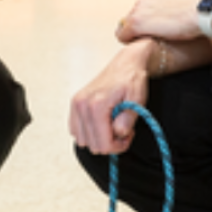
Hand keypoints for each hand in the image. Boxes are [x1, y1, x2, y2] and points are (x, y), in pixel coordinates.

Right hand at [69, 38, 153, 154]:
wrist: (125, 64)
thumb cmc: (131, 80)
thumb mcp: (137, 100)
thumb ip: (128, 119)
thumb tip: (119, 133)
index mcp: (96, 104)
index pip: (102, 144)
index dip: (118, 146)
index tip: (128, 135)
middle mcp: (82, 105)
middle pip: (92, 145)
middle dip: (110, 143)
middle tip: (122, 129)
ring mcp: (76, 105)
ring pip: (83, 140)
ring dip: (99, 138)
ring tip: (113, 125)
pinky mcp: (75, 105)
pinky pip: (76, 131)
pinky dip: (89, 132)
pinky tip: (102, 123)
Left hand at [116, 0, 202, 44]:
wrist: (200, 13)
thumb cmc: (196, 14)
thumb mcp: (179, 10)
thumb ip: (169, 14)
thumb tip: (173, 22)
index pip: (137, 13)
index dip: (140, 27)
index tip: (149, 35)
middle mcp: (141, 2)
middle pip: (127, 20)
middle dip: (135, 32)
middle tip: (146, 42)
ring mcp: (137, 12)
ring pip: (124, 28)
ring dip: (132, 37)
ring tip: (144, 45)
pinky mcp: (136, 24)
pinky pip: (122, 36)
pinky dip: (128, 42)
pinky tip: (139, 47)